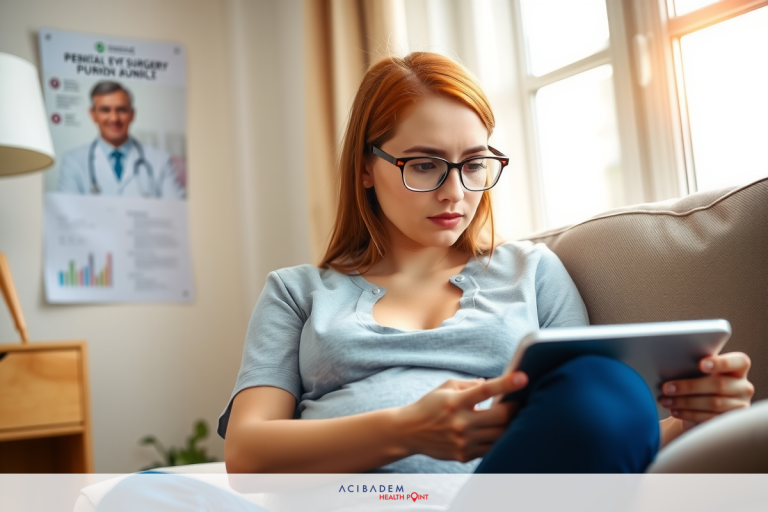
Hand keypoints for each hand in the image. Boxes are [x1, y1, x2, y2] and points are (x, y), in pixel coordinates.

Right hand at [396, 372, 527, 462]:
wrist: (409, 432)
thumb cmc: (430, 405)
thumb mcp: (446, 387)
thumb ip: (470, 385)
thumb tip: (491, 384)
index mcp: (456, 401)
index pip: (485, 391)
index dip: (506, 384)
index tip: (523, 377)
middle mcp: (460, 423)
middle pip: (500, 417)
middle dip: (514, 408)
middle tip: (518, 404)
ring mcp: (463, 441)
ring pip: (500, 435)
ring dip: (509, 425)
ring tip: (511, 418)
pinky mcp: (464, 455)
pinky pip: (491, 448)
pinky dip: (497, 440)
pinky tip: (496, 432)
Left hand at [659, 352, 754, 430]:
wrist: (705, 405)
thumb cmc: (701, 381)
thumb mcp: (702, 372)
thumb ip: (696, 367)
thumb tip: (671, 366)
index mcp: (739, 368)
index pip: (739, 362)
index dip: (721, 363)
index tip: (701, 364)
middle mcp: (744, 387)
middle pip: (718, 385)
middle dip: (689, 386)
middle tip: (666, 388)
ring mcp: (740, 405)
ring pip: (713, 403)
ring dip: (684, 402)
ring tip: (665, 400)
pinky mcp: (730, 421)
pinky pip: (709, 418)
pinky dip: (689, 414)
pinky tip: (675, 411)